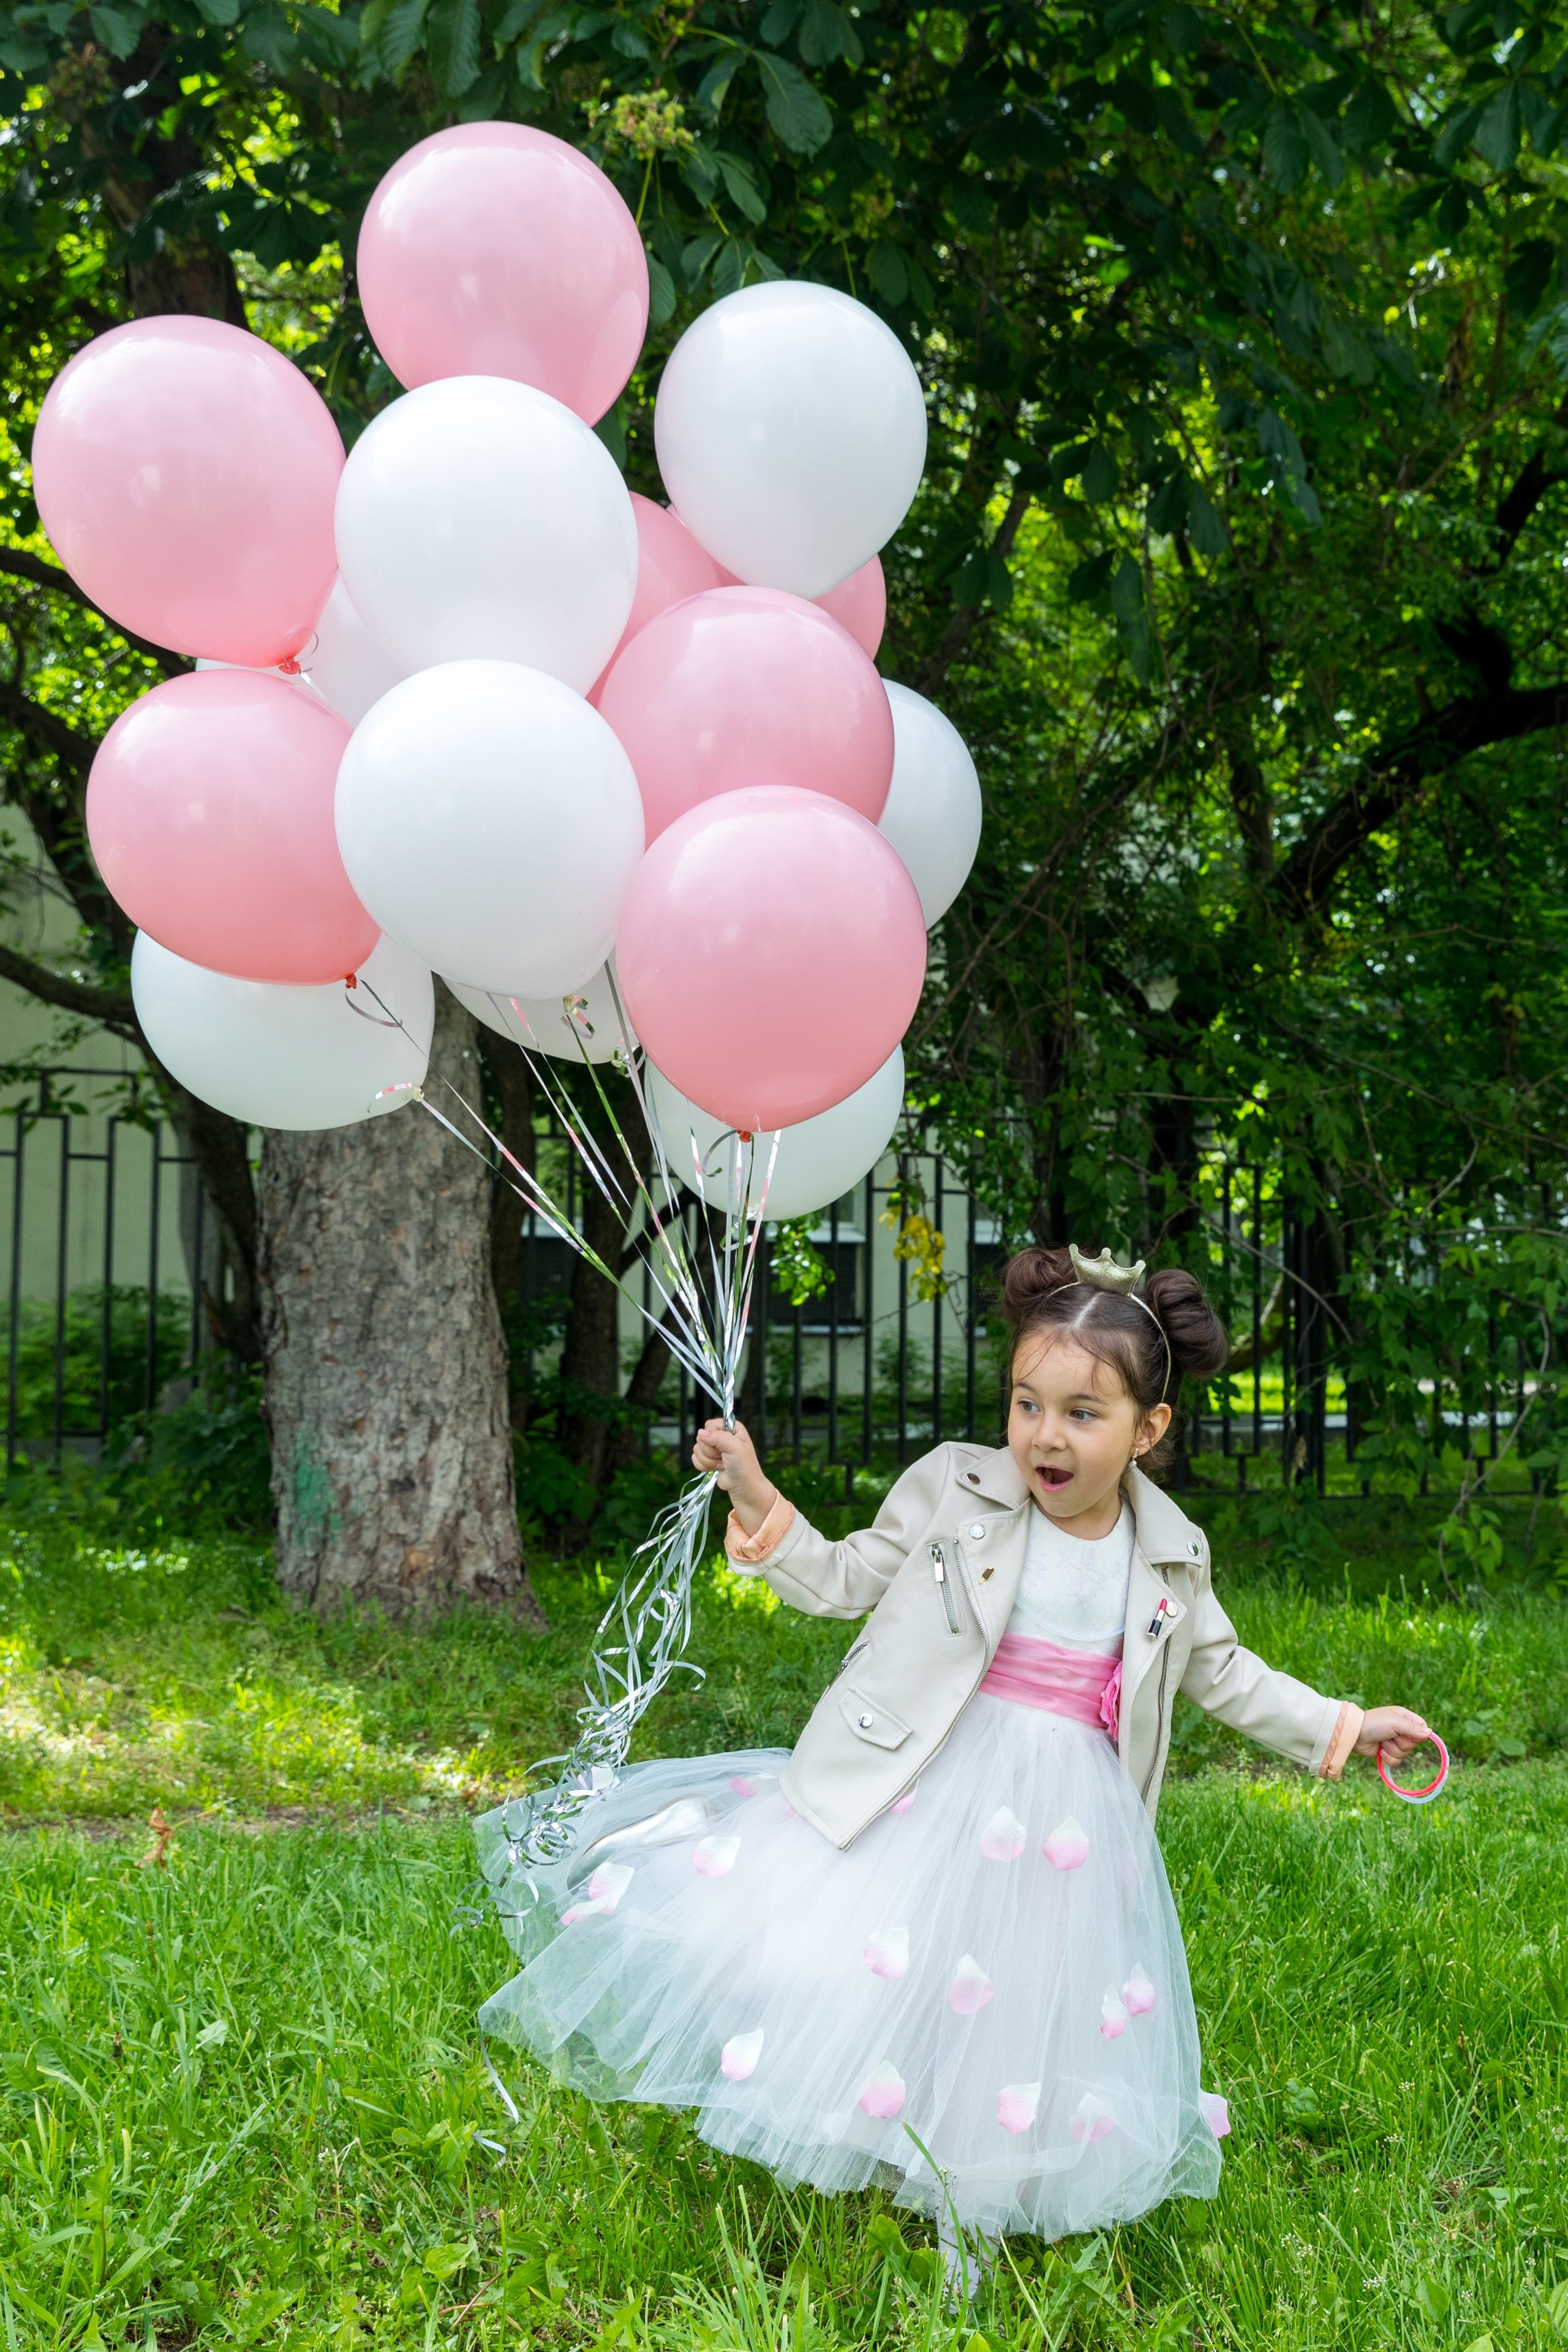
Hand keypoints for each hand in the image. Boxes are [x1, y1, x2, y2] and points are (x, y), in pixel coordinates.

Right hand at [692, 1418, 777, 1532]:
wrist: (743, 1487)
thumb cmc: (744, 1467)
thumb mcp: (735, 1448)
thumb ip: (718, 1437)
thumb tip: (700, 1433)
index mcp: (731, 1428)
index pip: (710, 1425)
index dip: (712, 1437)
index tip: (723, 1447)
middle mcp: (721, 1435)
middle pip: (701, 1438)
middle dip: (711, 1452)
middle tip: (724, 1458)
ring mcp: (713, 1448)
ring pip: (697, 1449)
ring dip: (709, 1460)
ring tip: (723, 1464)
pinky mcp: (708, 1459)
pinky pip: (695, 1458)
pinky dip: (704, 1466)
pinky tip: (716, 1469)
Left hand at [1354, 1705, 1432, 1765]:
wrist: (1354, 1734)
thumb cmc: (1374, 1723)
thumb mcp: (1395, 1722)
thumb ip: (1413, 1728)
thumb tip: (1430, 1733)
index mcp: (1405, 1718)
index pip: (1422, 1728)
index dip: (1418, 1734)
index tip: (1408, 1733)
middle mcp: (1401, 1729)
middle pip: (1414, 1744)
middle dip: (1401, 1742)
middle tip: (1389, 1736)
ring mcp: (1394, 1742)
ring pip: (1405, 1754)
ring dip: (1392, 1750)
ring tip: (1382, 1742)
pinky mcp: (1387, 1752)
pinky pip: (1396, 1761)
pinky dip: (1388, 1757)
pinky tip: (1380, 1750)